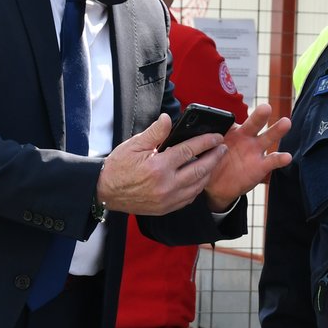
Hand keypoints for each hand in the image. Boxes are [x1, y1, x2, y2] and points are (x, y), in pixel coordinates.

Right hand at [95, 113, 226, 215]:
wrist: (105, 192)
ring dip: (209, 172)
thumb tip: (168, 118)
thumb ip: (155, 132)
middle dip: (214, 157)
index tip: (216, 136)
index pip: (189, 150)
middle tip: (222, 148)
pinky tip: (200, 178)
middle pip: (200, 169)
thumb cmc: (118, 167)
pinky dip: (198, 186)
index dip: (206, 141)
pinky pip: (190, 198)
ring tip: (214, 161)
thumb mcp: (134, 145)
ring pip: (198, 185)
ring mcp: (168, 199)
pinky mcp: (166, 208)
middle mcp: (166, 185)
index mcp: (158, 167)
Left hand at [203, 104, 292, 210]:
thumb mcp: (200, 150)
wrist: (215, 186)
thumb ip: (195, 140)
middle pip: (254, 123)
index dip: (230, 118)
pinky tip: (286, 156)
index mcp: (230, 131)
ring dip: (277, 130)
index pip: (231, 120)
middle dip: (260, 115)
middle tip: (266, 107)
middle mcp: (245, 137)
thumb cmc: (208, 162)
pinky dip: (280, 158)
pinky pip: (272, 161)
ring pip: (268, 138)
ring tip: (286, 122)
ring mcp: (255, 151)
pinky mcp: (261, 165)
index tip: (228, 118)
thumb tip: (174, 129)